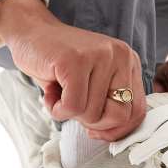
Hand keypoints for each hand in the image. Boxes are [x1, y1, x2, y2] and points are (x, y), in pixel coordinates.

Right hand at [0, 0, 145, 140]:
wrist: (30, 33)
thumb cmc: (61, 65)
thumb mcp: (94, 84)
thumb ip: (109, 105)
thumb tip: (112, 134)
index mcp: (130, 62)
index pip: (137, 111)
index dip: (115, 129)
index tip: (94, 128)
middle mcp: (120, 56)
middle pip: (119, 116)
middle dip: (93, 122)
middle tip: (74, 106)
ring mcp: (99, 55)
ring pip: (92, 114)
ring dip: (68, 112)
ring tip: (59, 91)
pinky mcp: (75, 60)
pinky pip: (72, 107)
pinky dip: (55, 109)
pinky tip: (50, 91)